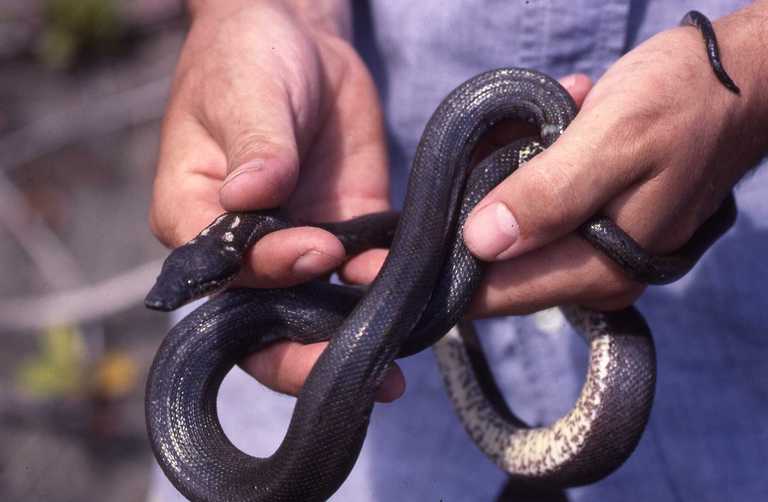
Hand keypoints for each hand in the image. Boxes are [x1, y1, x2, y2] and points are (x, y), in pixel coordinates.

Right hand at [150, 0, 402, 400]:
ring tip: (395, 361)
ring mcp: (297, 242)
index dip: (269, 276)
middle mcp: (244, 247)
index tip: (316, 250)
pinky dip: (385, 284)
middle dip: (307, 351)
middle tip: (360, 373)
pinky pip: (363, 270)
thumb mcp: (245, 93)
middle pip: (263, 321)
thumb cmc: (247, 59)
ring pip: (317, 309)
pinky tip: (411, 292)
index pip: (225, 273)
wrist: (298, 39)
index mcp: (195, 219)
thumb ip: (254, 147)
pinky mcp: (346, 229)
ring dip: (353, 336)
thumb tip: (255, 197)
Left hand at [345, 4, 767, 317]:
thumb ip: (547, 197)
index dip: (439, 281)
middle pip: (498, 266)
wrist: (738, 81)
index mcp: (600, 268)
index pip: (498, 293)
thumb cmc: (683, 102)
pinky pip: (536, 208)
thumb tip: (480, 244)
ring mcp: (595, 250)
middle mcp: (595, 272)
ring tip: (530, 128)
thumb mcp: (611, 141)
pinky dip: (527, 170)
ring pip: (511, 233)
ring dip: (502, 181)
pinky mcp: (593, 223)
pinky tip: (549, 126)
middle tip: (470, 159)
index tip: (384, 264)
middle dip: (469, 214)